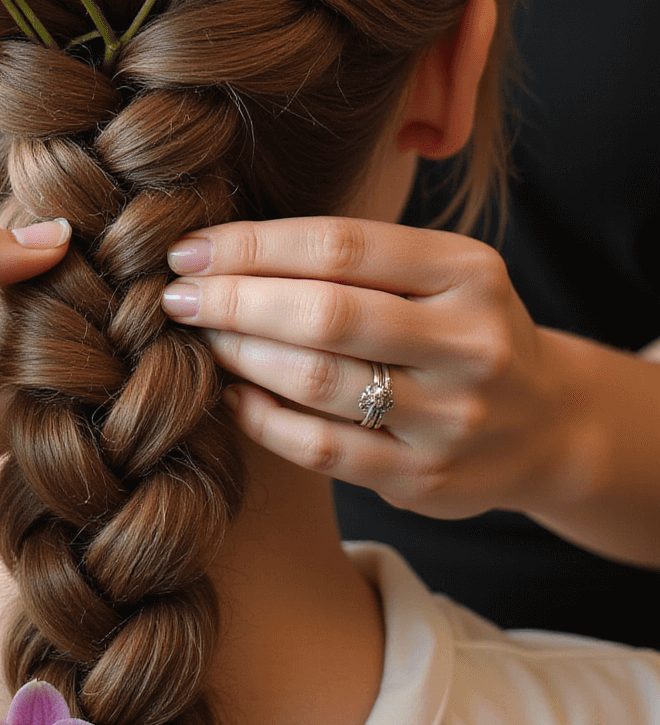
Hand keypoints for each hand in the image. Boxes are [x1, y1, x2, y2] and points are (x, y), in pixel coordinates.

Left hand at [161, 216, 577, 521]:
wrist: (547, 425)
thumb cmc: (460, 330)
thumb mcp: (439, 274)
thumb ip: (355, 259)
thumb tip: (223, 247)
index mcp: (468, 271)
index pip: (340, 245)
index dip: (251, 246)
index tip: (188, 251)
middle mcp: (469, 342)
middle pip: (325, 313)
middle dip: (234, 301)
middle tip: (177, 297)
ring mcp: (452, 417)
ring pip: (318, 381)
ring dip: (242, 356)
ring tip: (202, 339)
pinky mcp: (426, 479)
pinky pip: (322, 449)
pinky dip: (263, 419)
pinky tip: (233, 395)